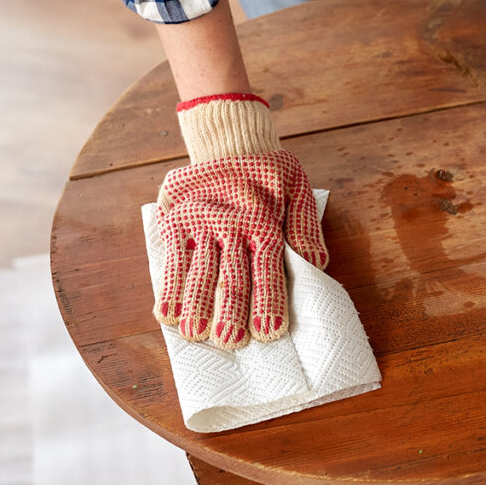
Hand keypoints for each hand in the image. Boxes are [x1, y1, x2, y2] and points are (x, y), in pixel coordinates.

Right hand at [154, 94, 327, 349]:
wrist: (230, 142)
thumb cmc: (269, 176)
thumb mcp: (298, 190)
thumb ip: (305, 228)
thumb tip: (317, 264)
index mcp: (264, 222)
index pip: (268, 269)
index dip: (268, 302)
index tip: (269, 332)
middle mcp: (231, 225)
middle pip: (232, 276)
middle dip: (231, 312)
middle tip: (231, 342)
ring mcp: (201, 224)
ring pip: (200, 272)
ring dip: (197, 306)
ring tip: (197, 335)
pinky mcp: (176, 222)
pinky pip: (173, 260)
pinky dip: (170, 288)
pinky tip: (169, 315)